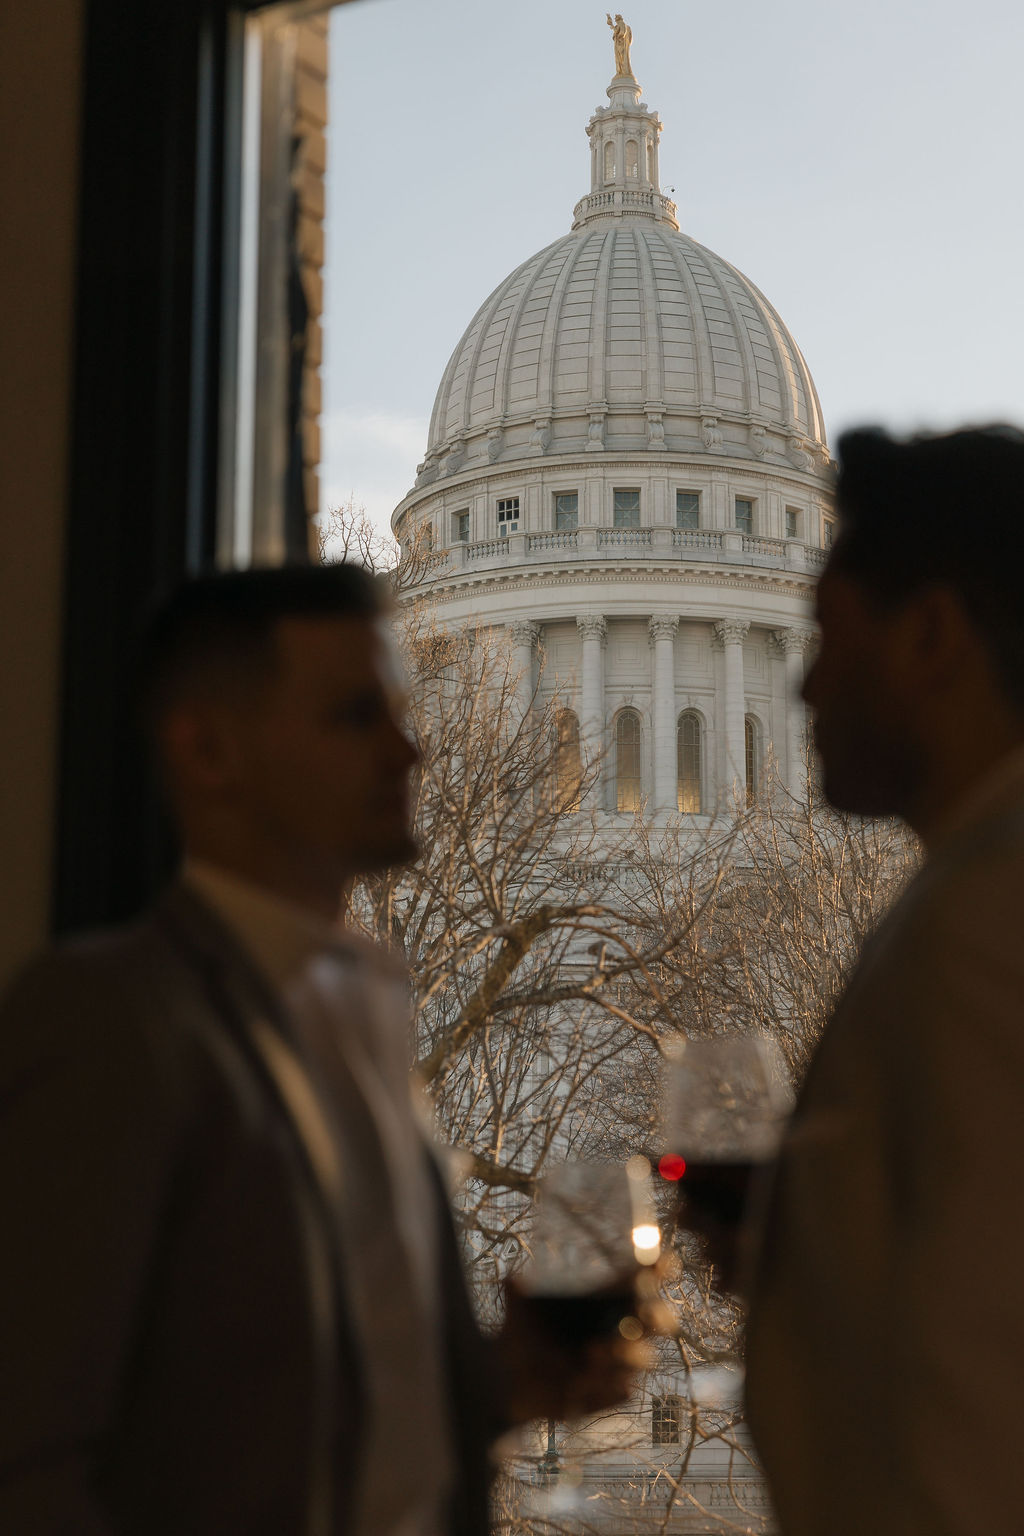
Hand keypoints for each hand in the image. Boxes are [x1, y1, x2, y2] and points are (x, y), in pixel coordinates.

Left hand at [494, 1275, 653, 1425]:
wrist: (510, 1377)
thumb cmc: (524, 1330)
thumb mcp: (519, 1309)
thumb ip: (518, 1294)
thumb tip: (514, 1282)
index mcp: (608, 1298)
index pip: (642, 1279)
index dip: (658, 1270)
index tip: (662, 1263)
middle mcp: (623, 1328)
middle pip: (660, 1319)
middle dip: (659, 1315)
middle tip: (645, 1313)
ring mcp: (621, 1362)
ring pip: (644, 1357)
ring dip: (626, 1354)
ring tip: (593, 1351)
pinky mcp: (612, 1392)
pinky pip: (623, 1391)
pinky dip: (606, 1387)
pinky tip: (582, 1384)